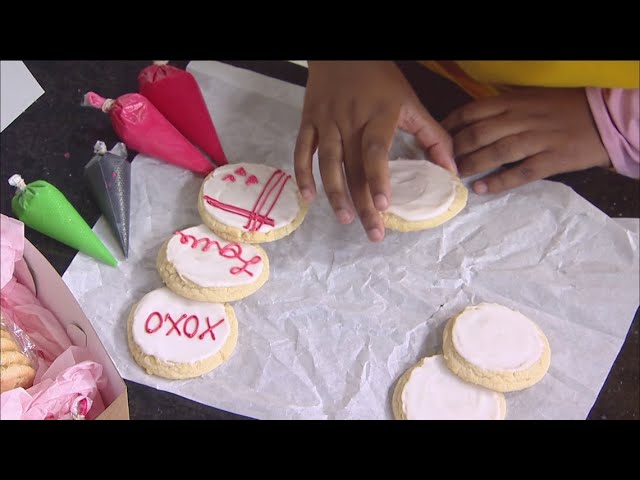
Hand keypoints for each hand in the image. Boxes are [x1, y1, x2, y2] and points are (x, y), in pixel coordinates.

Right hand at [294, 61, 454, 241]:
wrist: (341, 51)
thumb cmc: (381, 78)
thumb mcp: (411, 102)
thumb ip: (433, 136)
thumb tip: (451, 170)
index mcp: (378, 115)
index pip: (375, 152)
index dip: (378, 179)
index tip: (384, 206)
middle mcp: (349, 121)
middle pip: (353, 167)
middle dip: (363, 202)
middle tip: (373, 232)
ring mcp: (326, 122)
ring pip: (327, 163)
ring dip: (334, 193)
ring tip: (345, 218)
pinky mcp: (308, 121)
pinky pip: (302, 150)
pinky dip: (303, 173)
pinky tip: (309, 197)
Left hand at [442, 88, 610, 193]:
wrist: (604, 118)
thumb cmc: (562, 109)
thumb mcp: (530, 99)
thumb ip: (502, 109)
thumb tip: (469, 122)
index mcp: (514, 102)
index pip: (472, 111)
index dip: (450, 126)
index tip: (436, 138)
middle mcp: (522, 118)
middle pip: (479, 133)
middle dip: (456, 149)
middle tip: (441, 162)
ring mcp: (538, 139)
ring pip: (496, 152)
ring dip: (472, 164)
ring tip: (456, 175)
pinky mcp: (552, 160)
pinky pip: (520, 172)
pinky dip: (499, 181)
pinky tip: (481, 188)